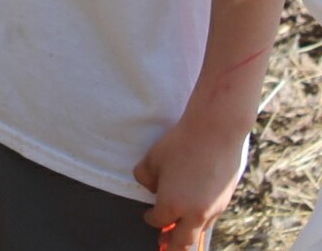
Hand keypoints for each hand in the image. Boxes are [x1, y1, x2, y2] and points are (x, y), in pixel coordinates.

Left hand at [133, 115, 243, 250]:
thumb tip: (152, 188)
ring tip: (180, 233)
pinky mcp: (225, 201)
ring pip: (199, 232)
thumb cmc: (180, 144)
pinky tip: (196, 214)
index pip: (158, 220)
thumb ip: (145, 177)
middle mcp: (194, 213)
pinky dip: (200, 221)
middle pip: (182, 241)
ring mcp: (213, 209)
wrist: (216, 133)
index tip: (147, 216)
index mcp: (172, 204)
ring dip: (188, 234)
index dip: (151, 219)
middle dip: (171, 244)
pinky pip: (210, 219)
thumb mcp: (153, 158)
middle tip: (164, 244)